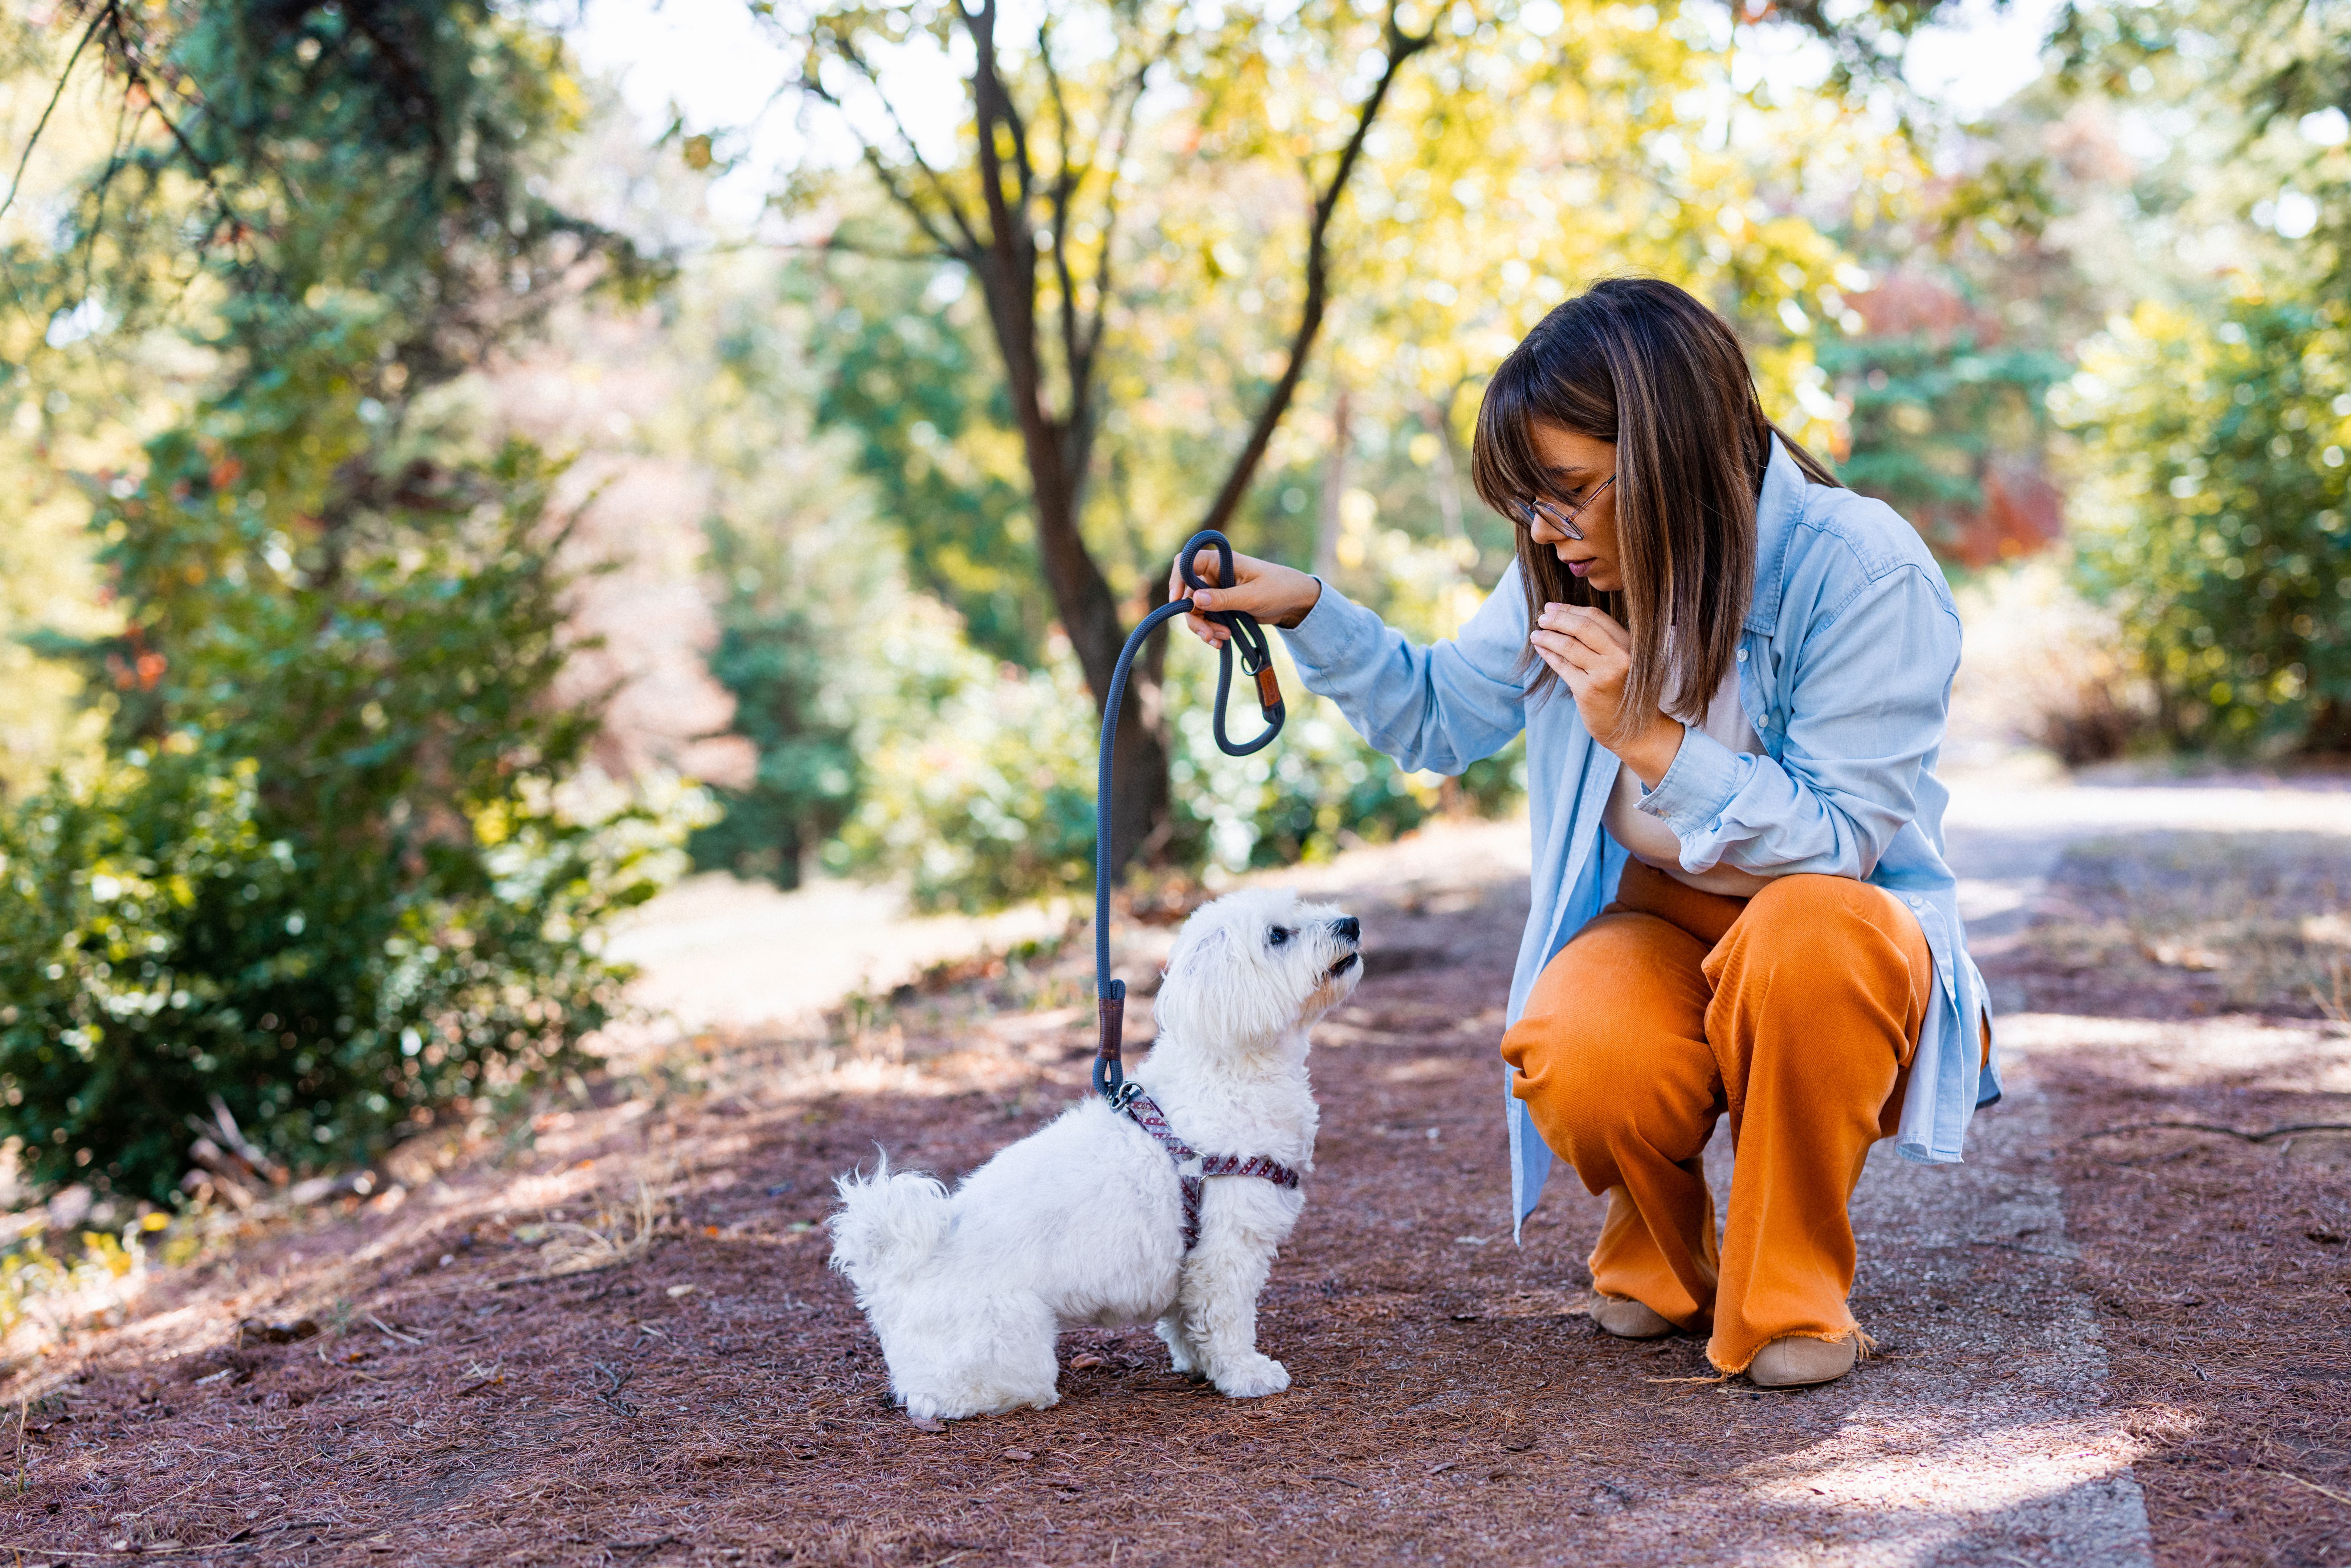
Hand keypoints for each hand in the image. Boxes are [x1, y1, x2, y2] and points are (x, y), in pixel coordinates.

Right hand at [1168, 548, 1321, 647]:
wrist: (1296, 602)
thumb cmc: (1279, 589)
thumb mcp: (1253, 595)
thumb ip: (1224, 598)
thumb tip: (1195, 599)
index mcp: (1221, 562)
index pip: (1187, 563)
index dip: (1177, 579)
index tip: (1177, 601)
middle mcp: (1215, 574)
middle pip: (1188, 593)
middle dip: (1194, 616)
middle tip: (1208, 636)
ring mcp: (1217, 591)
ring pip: (1196, 609)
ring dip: (1204, 627)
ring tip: (1221, 640)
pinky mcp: (1222, 606)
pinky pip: (1207, 619)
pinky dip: (1211, 631)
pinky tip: (1222, 642)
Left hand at [1528, 603, 1683, 785]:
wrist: (1633, 730)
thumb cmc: (1624, 693)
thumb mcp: (1623, 662)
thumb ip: (1605, 642)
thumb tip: (1569, 618)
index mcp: (1629, 645)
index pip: (1596, 617)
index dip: (1571, 610)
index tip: (1553, 607)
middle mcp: (1620, 657)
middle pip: (1582, 628)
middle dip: (1557, 619)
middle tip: (1541, 616)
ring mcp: (1604, 674)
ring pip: (1569, 646)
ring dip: (1548, 636)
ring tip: (1536, 633)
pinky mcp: (1587, 691)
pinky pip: (1562, 667)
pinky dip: (1548, 654)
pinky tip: (1540, 648)